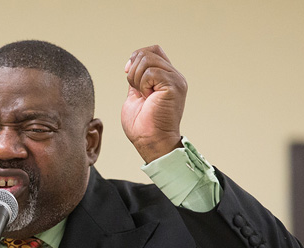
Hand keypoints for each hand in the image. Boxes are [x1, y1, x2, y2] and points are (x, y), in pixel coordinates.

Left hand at [121, 45, 186, 162]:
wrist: (150, 142)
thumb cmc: (143, 127)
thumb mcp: (135, 97)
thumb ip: (136, 81)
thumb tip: (130, 66)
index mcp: (166, 78)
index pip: (153, 51)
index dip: (136, 57)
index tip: (128, 74)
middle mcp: (174, 76)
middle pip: (148, 52)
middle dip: (133, 70)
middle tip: (137, 91)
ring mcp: (175, 80)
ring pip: (147, 60)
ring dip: (136, 78)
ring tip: (143, 95)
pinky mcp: (173, 86)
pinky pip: (150, 72)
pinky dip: (142, 85)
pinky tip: (147, 98)